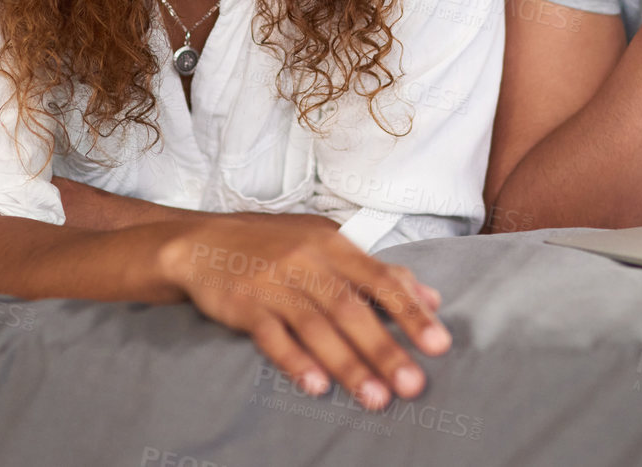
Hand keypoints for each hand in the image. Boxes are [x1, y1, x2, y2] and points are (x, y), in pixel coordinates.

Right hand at [157, 216, 448, 409]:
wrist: (202, 242)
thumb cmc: (274, 244)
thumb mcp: (328, 244)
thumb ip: (378, 271)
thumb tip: (430, 297)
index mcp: (334, 245)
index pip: (381, 280)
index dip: (412, 313)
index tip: (439, 344)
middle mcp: (307, 261)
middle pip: (351, 308)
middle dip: (385, 349)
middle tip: (413, 385)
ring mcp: (274, 283)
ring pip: (316, 327)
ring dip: (348, 365)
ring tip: (375, 398)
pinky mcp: (243, 305)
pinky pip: (271, 337)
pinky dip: (295, 361)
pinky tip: (316, 386)